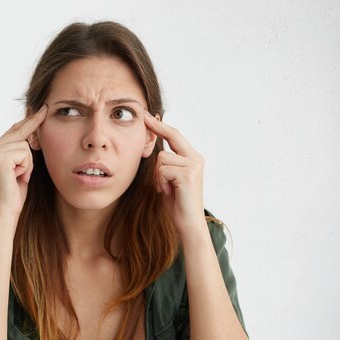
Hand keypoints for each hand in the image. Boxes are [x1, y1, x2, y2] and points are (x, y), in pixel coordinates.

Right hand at [0, 105, 47, 219]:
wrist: (5, 212)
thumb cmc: (13, 194)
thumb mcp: (19, 168)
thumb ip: (21, 151)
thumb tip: (33, 134)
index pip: (14, 130)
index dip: (29, 121)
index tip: (42, 109)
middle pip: (20, 133)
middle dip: (32, 136)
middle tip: (43, 119)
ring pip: (25, 145)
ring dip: (28, 164)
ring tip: (19, 178)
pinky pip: (25, 153)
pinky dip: (26, 167)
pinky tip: (17, 178)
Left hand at [144, 112, 205, 233]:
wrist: (188, 223)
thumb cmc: (177, 203)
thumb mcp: (169, 179)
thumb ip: (166, 164)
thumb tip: (155, 149)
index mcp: (192, 158)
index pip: (175, 136)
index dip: (161, 125)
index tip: (148, 116)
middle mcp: (196, 158)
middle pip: (172, 135)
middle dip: (157, 126)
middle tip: (143, 116)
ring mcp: (193, 165)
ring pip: (162, 158)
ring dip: (158, 175)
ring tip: (166, 188)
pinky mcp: (188, 174)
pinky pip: (162, 170)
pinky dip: (160, 182)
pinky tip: (168, 192)